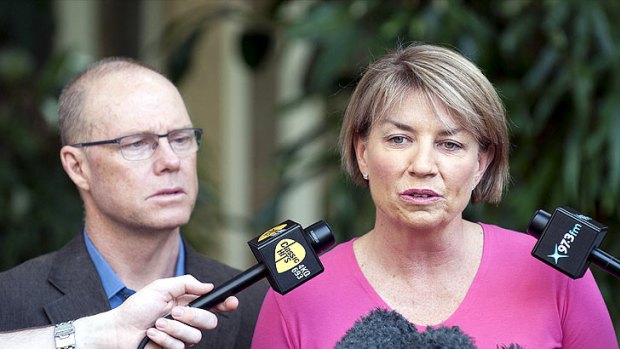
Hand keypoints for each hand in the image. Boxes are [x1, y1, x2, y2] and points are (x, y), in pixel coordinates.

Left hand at [106, 275, 238, 348]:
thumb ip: (186, 283)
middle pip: (210, 321)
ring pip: (195, 336)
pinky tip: (152, 335)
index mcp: (188, 303)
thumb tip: (208, 285)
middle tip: (174, 312)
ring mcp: (182, 336)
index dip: (226, 303)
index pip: (214, 304)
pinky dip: (164, 339)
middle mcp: (188, 320)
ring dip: (173, 329)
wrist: (119, 329)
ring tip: (156, 324)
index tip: (231, 302)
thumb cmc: (137, 307)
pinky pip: (180, 347)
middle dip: (192, 316)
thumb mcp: (161, 287)